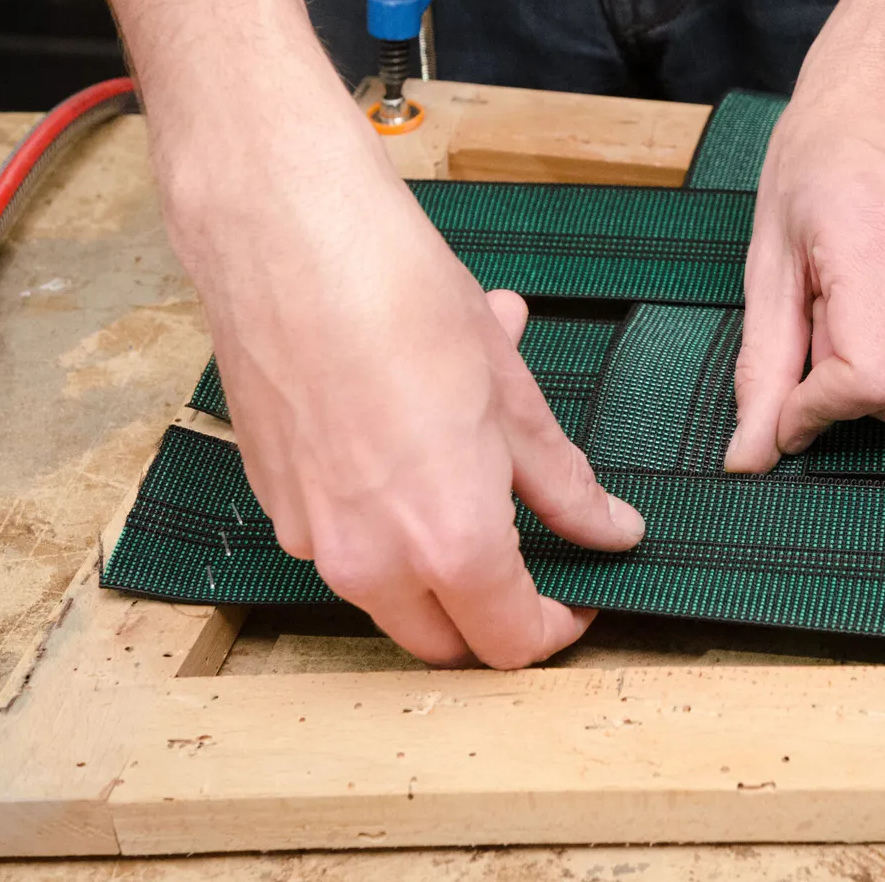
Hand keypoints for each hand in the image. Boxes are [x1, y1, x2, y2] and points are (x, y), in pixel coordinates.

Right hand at [166, 103, 643, 667]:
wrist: (288, 242)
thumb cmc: (403, 301)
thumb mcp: (513, 396)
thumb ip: (564, 484)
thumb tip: (609, 530)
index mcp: (450, 544)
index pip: (510, 643)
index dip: (555, 628)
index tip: (576, 595)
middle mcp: (373, 563)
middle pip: (445, 642)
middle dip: (494, 617)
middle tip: (531, 557)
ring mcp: (312, 537)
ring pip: (391, 594)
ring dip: (437, 560)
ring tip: (473, 458)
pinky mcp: (275, 502)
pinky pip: (343, 541)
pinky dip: (385, 513)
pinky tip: (411, 432)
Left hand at [724, 54, 884, 472]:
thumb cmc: (817, 158)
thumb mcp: (767, 254)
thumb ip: (763, 364)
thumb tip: (752, 457)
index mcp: (872, 232)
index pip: (872, 379)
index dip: (822, 409)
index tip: (791, 401)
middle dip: (850, 388)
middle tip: (824, 319)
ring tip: (862, 290)